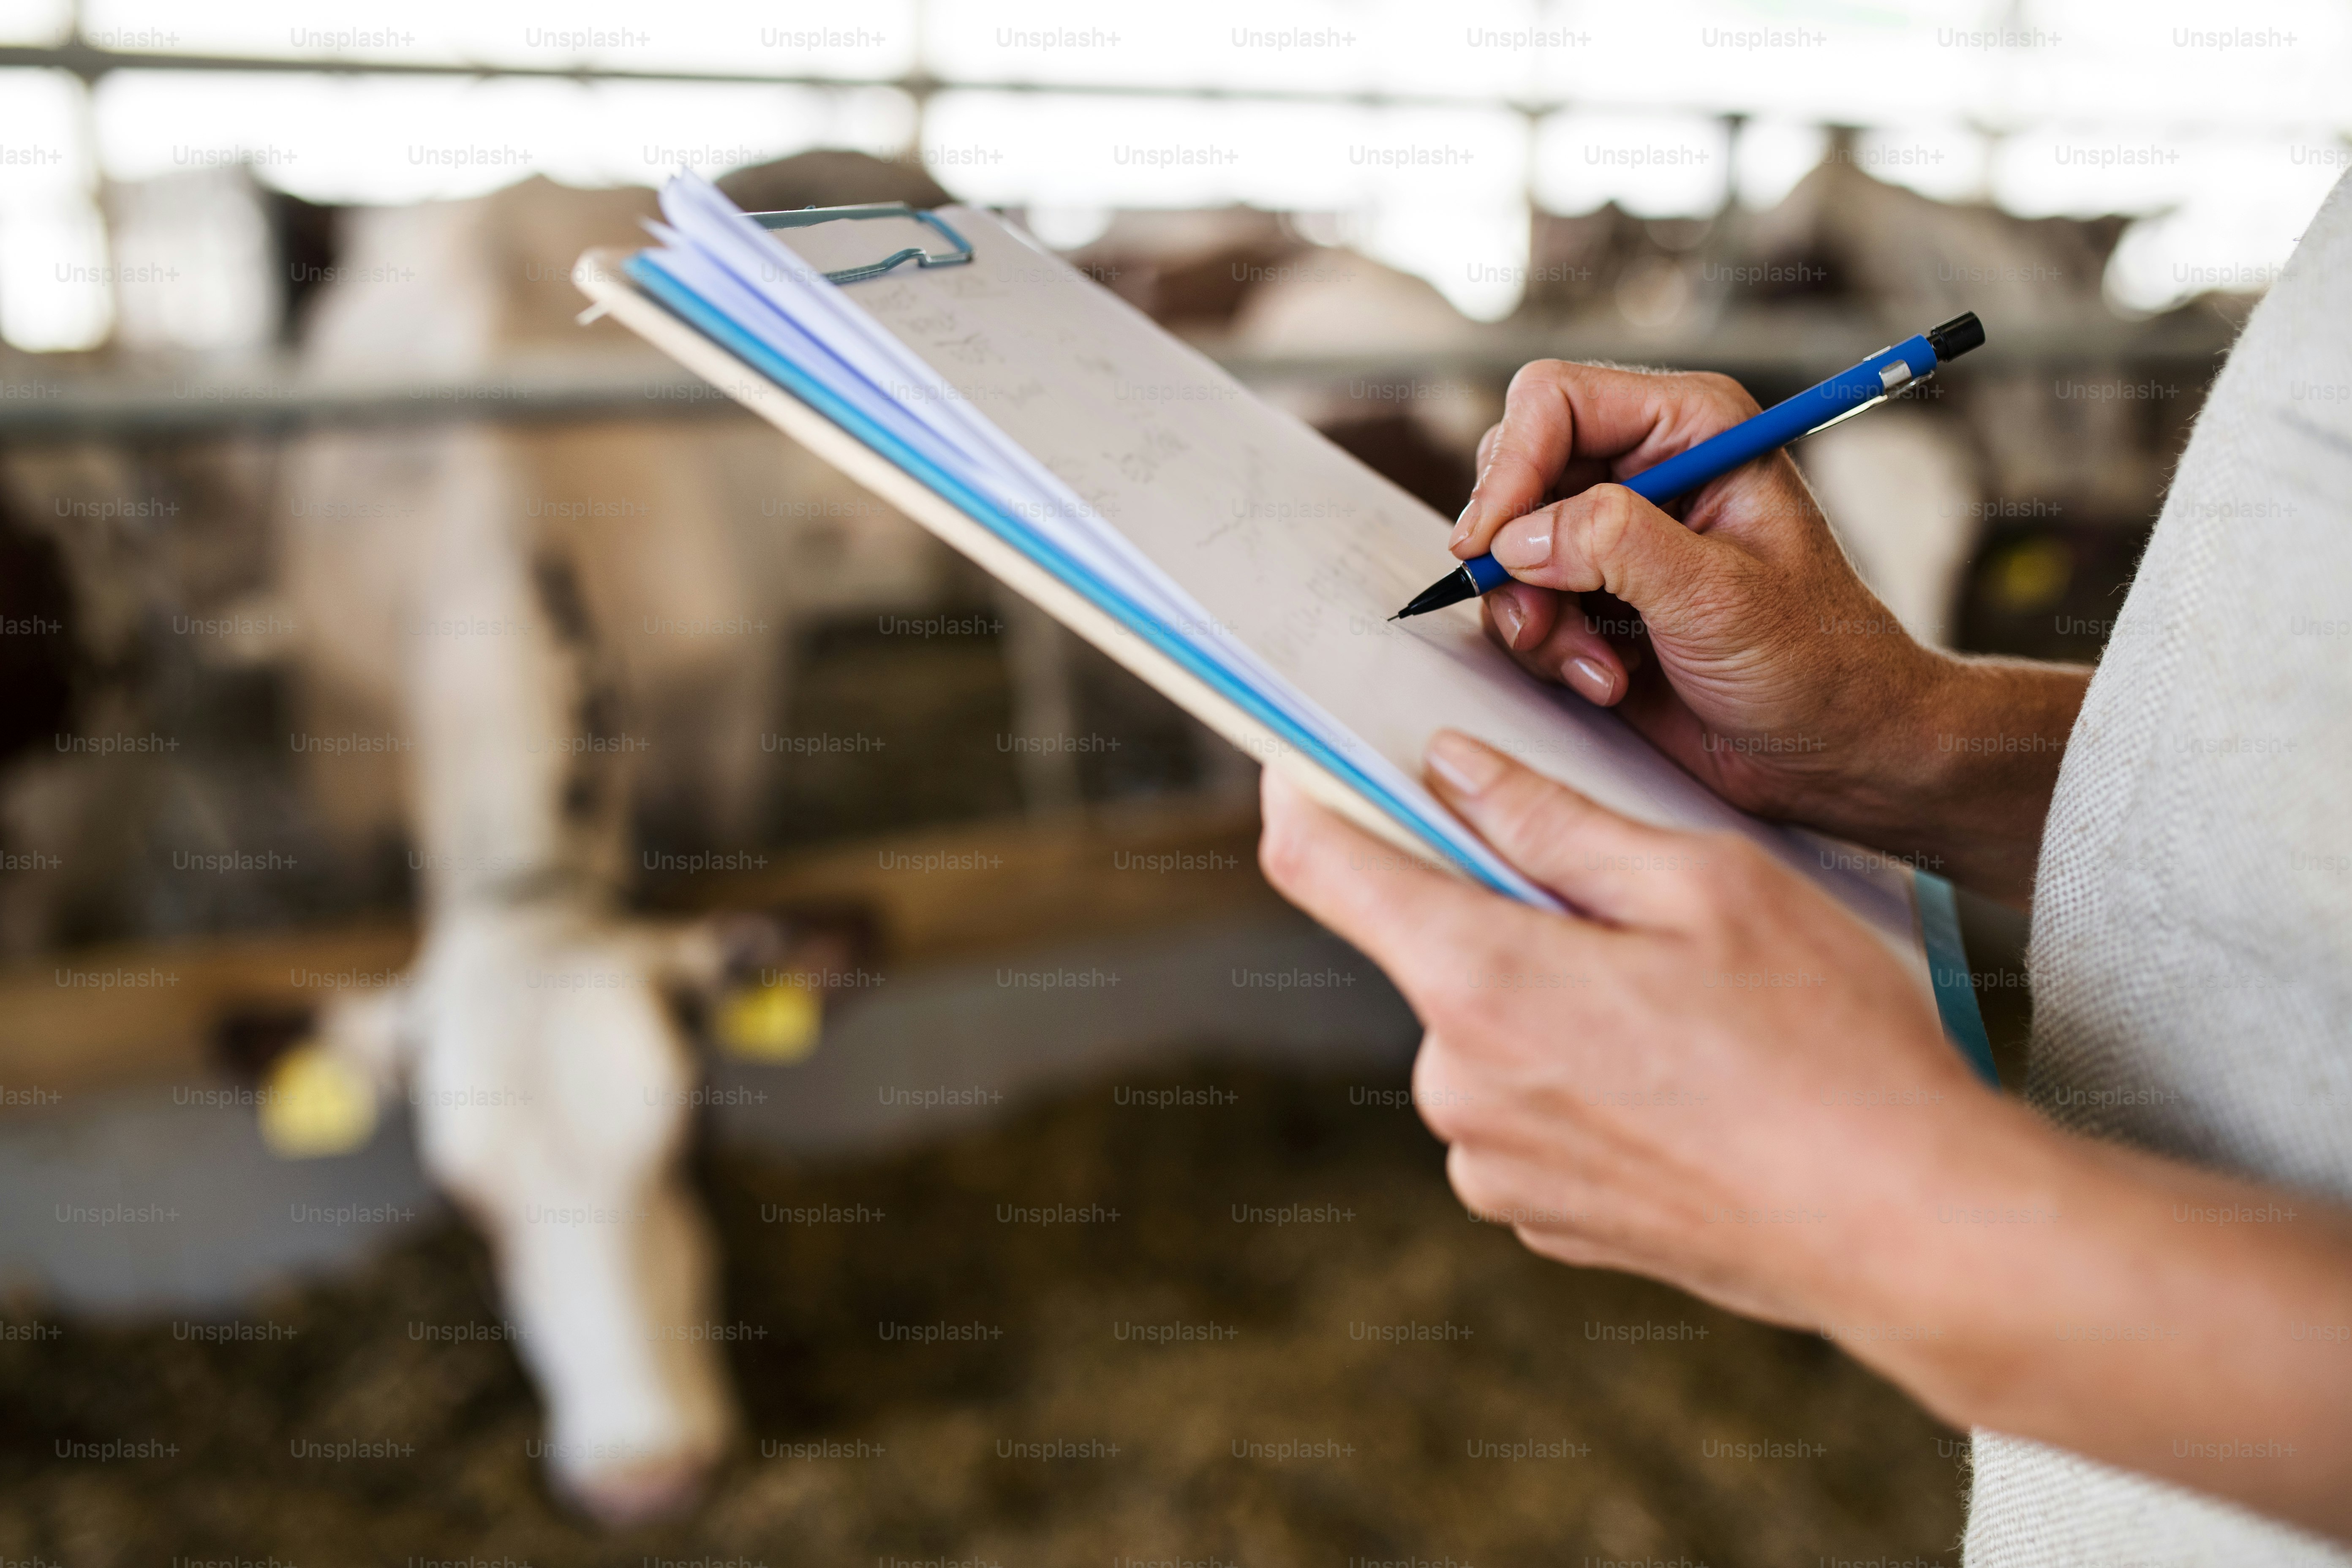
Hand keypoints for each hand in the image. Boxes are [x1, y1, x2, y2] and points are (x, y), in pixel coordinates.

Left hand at [1258, 735, 2351, 1542]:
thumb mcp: (1703, 882)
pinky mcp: (1538, 1217)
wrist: (1905, 1229)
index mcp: (1479, 983)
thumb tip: (1450, 768)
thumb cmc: (1824, 1042)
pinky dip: (1577, 1076)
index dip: (1299, 792)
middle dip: (1503, 911)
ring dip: (1551, 999)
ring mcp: (1491, 1166)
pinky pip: (1523, 1111)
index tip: (1305, 751)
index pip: (1319, 866)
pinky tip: (1683, 1085)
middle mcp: (1455, 1086)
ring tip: (1684, 1012)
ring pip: (1486, 1033)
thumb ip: (1553, 822)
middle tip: (1629, 906)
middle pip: (1430, 950)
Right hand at [1447, 358, 2083, 901]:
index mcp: (1691, 428)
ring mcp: (1616, 536)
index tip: (1488, 547)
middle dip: (1518, 558)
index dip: (1510, 468)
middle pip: (1517, 472)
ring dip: (1537, 618)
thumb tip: (1516, 537)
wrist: (1837, 750)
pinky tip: (1611, 679)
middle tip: (1545, 621)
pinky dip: (1550, 650)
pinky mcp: (1596, 597)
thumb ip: (1615, 546)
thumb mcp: (1719, 597)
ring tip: (1601, 666)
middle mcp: (1647, 467)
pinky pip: (1523, 604)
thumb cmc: (1816, 664)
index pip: (1555, 402)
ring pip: (1509, 548)